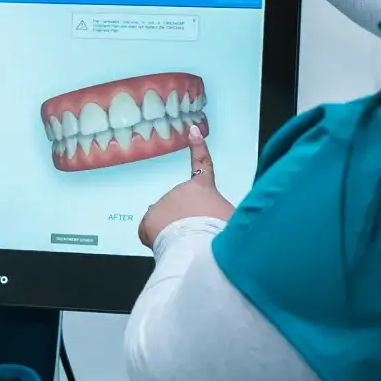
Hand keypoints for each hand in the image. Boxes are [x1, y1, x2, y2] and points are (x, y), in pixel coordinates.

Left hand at [138, 127, 231, 247]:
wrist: (200, 249)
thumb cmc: (220, 236)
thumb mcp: (232, 219)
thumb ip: (223, 212)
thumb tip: (219, 218)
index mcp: (204, 188)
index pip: (203, 164)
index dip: (198, 147)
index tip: (193, 131)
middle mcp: (181, 190)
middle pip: (182, 205)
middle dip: (185, 219)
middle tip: (196, 236)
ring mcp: (163, 202)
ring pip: (165, 220)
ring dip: (172, 230)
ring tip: (185, 243)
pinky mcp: (149, 218)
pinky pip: (150, 231)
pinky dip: (156, 239)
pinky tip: (168, 245)